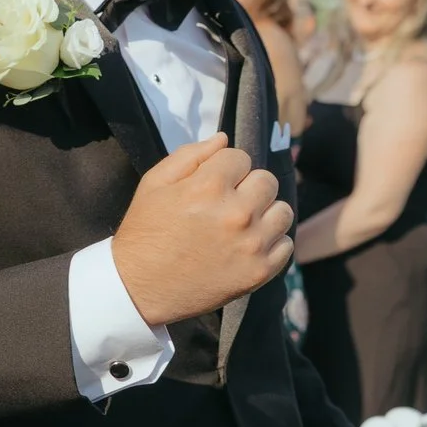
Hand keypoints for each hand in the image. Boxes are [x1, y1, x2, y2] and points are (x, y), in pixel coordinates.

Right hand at [111, 135, 292, 326]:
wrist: (140, 287)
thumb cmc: (145, 231)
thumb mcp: (154, 183)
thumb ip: (189, 155)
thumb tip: (224, 139)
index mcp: (209, 186)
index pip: (240, 157)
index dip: (224, 168)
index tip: (212, 183)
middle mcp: (237, 213)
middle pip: (267, 180)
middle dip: (247, 186)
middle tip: (227, 203)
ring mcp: (252, 244)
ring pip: (283, 211)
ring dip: (264, 213)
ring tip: (241, 224)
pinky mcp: (260, 271)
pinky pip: (286, 245)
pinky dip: (271, 243)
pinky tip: (247, 245)